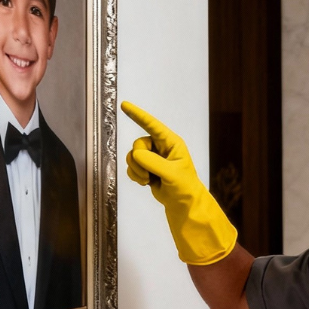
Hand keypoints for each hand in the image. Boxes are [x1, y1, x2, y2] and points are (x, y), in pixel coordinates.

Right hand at [122, 101, 237, 265]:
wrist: (182, 203)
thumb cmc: (184, 187)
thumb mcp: (172, 174)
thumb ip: (154, 163)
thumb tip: (136, 154)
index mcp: (171, 142)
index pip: (152, 125)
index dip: (138, 115)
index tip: (124, 105)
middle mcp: (160, 146)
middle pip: (137, 144)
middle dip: (140, 161)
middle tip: (150, 175)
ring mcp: (152, 156)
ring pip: (131, 156)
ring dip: (137, 170)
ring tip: (149, 180)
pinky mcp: (145, 167)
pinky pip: (130, 166)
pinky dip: (135, 176)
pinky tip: (146, 183)